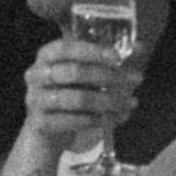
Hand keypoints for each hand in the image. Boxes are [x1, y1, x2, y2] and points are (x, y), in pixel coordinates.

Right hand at [21, 35, 141, 153]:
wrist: (47, 128)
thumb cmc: (69, 93)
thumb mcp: (88, 74)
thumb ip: (111, 61)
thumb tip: (139, 46)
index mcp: (47, 56)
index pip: (66, 47)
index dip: (92, 51)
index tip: (117, 57)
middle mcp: (36, 75)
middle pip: (74, 72)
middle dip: (108, 77)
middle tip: (134, 81)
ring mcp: (36, 99)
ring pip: (76, 99)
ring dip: (107, 102)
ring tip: (129, 103)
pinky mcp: (40, 123)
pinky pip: (72, 121)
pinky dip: (96, 120)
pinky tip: (113, 119)